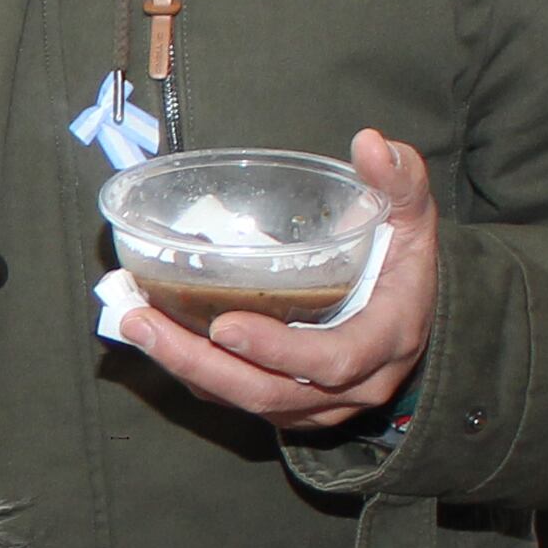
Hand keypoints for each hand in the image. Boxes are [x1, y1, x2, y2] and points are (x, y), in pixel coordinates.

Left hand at [113, 130, 441, 432]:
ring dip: (185, 368)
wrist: (413, 318)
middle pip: (270, 392)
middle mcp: (351, 387)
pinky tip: (153, 338)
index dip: (279, 350)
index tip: (225, 324)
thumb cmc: (405, 263)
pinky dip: (192, 373)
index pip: (333, 360)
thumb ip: (399, 181)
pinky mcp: (288, 406)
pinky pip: (235, 400)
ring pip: (246, 400)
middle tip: (144, 322)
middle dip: (202, 363)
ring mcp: (317, 405)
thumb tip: (370, 142)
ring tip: (133, 324)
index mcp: (384, 342)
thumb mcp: (413, 220)